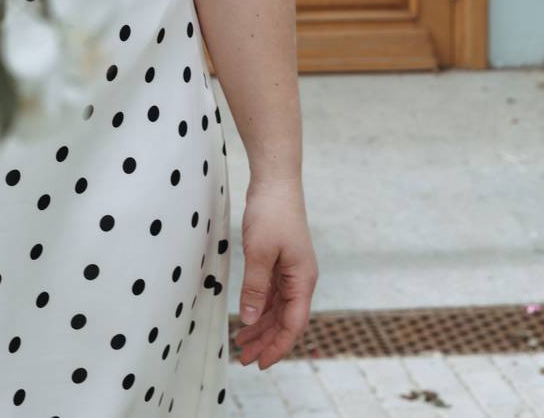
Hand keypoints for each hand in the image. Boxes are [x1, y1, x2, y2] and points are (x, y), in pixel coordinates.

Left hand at [232, 175, 318, 369]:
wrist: (276, 181)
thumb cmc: (272, 213)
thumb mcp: (260, 252)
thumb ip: (255, 287)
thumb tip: (249, 320)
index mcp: (302, 280)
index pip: (293, 324)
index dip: (277, 347)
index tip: (260, 363)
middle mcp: (300, 279)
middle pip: (285, 320)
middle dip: (266, 341)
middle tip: (243, 358)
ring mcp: (291, 270)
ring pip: (278, 308)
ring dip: (261, 326)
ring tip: (241, 342)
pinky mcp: (280, 261)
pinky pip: (272, 293)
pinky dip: (259, 307)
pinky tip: (247, 316)